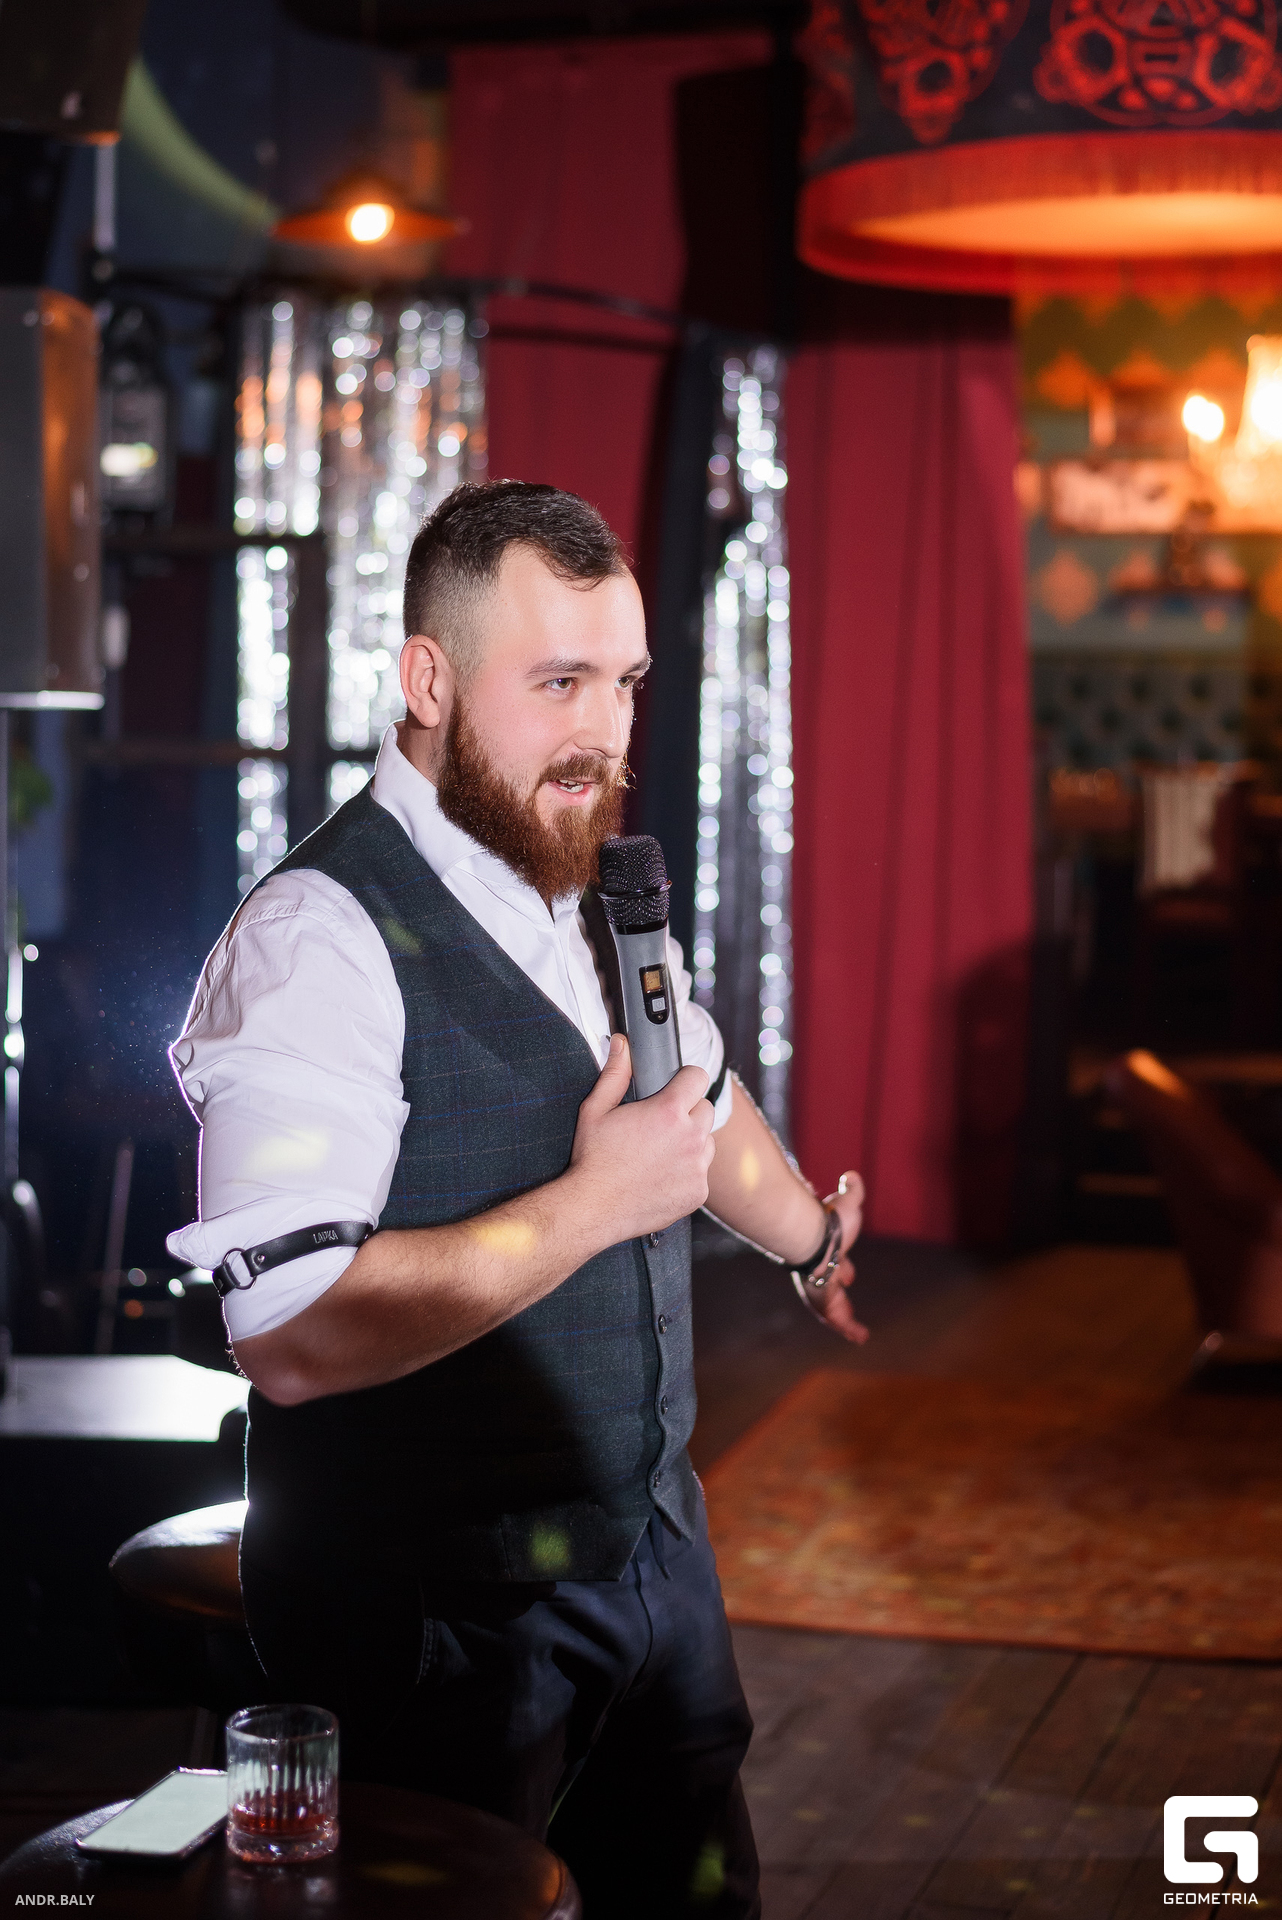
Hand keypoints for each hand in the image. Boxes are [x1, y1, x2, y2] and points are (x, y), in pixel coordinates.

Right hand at [569, 1036, 713, 1243]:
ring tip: (661, 1151)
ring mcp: (697, 1167)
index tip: (676, 1085)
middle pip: (706, 1108)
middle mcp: (690, 1138)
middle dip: (688, 1111)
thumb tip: (621, 1044)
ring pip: (708, 1142)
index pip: (698, 1076)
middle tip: (661, 1123)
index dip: (685, 1078)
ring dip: (692, 1142)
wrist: (594, 1208)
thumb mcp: (596, 1109)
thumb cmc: (593, 1159)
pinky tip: (662, 1174)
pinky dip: (688, 1172)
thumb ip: (615, 1073)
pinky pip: (702, 1172)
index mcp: (669, 1112)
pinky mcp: (698, 1192)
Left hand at [804, 1169, 868, 1344]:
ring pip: (830, 1306)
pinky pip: (836, 1318)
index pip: (834, 1263)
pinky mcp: (824, 1300)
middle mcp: (818, 1271)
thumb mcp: (847, 1204)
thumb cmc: (829, 1221)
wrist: (809, 1235)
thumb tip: (851, 1175)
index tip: (850, 1276)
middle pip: (829, 1287)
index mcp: (824, 1251)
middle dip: (838, 1293)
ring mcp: (818, 1287)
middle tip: (846, 1307)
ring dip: (842, 1318)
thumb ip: (851, 1191)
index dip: (843, 1268)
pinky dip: (848, 1327)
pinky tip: (860, 1337)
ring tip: (856, 1332)